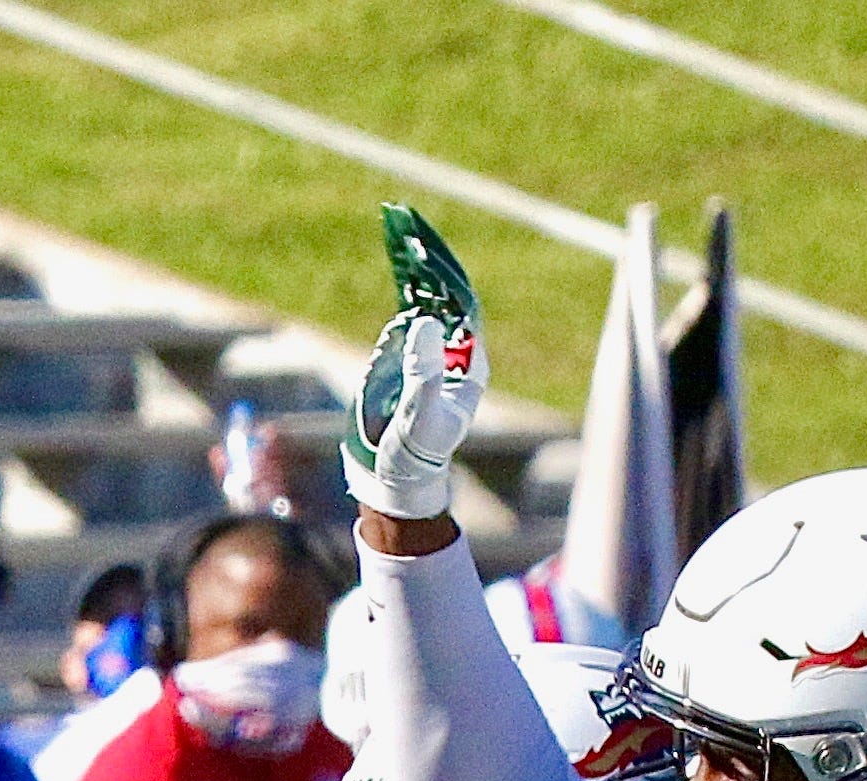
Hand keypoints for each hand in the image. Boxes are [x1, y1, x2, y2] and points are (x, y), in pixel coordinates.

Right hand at [342, 206, 487, 520]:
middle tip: (405, 217)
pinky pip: (409, 307)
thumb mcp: (419, 415)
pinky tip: (397, 250)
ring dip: (414, 259)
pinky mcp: (408, 354)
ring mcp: (431, 349)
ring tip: (398, 223)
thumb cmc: (414, 452)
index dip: (441, 272)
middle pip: (444, 290)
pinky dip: (404, 279)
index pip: (459, 304)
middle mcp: (454, 349)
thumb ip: (423, 370)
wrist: (398, 475)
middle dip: (426, 254)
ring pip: (426, 294)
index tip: (422, 246)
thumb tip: (424, 321)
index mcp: (469, 362)